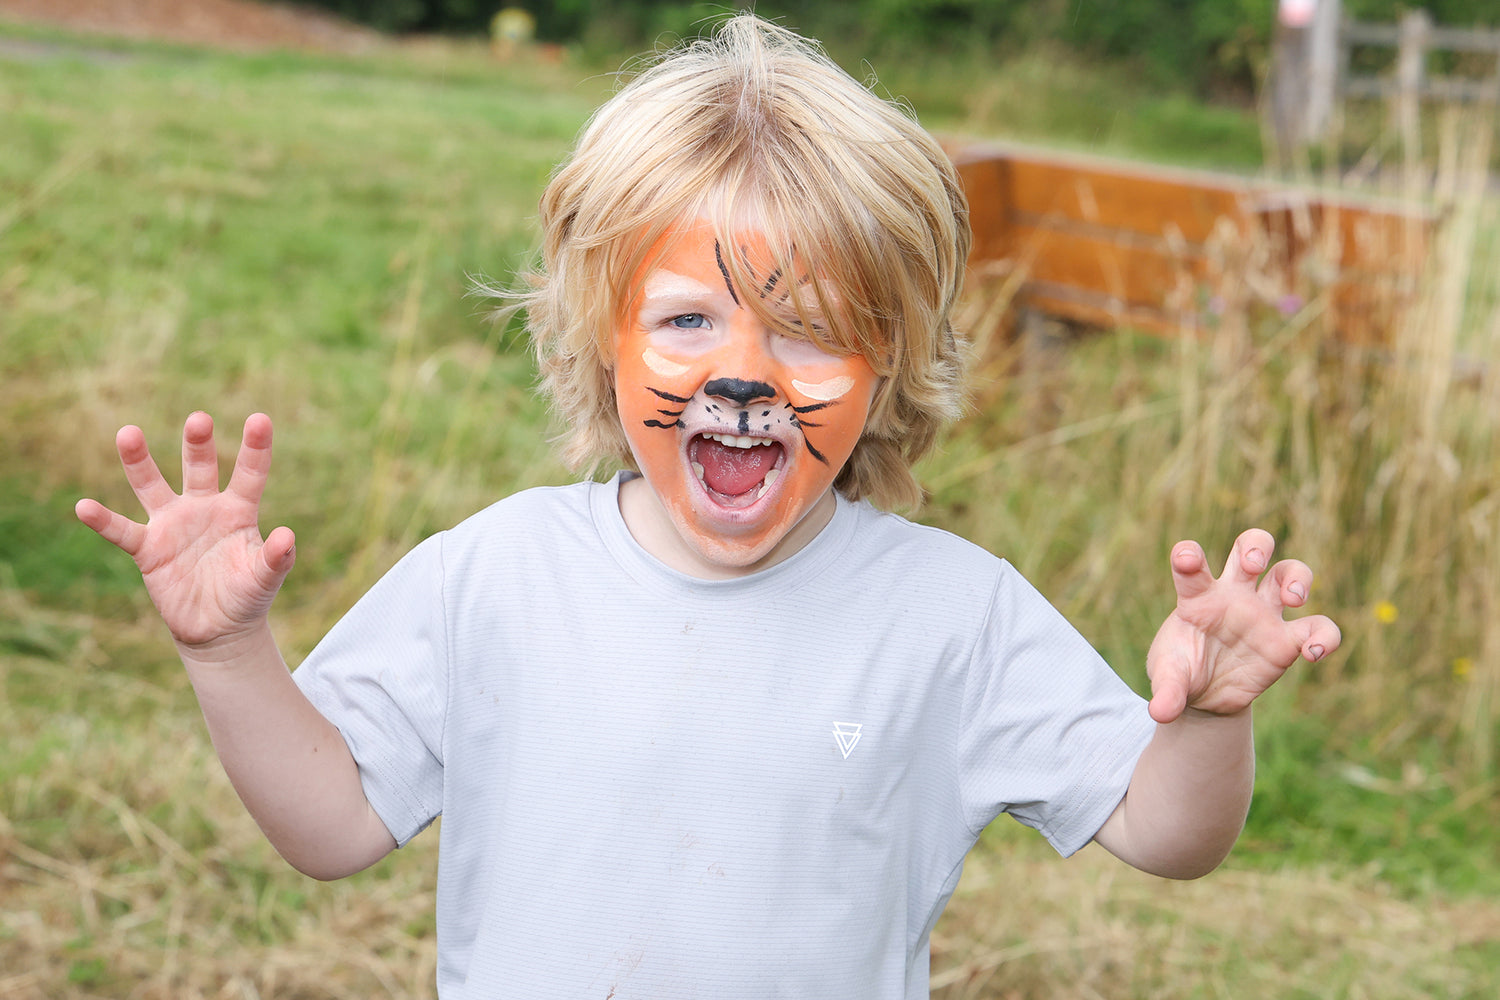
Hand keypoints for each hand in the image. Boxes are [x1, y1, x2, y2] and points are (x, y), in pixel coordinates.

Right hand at [76, 412, 294, 652]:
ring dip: (140, 462)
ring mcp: (173, 525)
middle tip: (199, 420)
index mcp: (238, 510)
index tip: (261, 419)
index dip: (255, 448)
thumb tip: (287, 536)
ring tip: (128, 433)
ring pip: (152, 487)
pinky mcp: (148, 550)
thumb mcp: (266, 578)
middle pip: (199, 468)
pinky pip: (123, 532)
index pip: (249, 474)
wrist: (218, 629)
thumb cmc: (247, 596)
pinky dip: (104, 521)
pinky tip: (83, 507)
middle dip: (198, 444)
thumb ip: (277, 558)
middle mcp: (204, 508)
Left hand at [1145, 528, 1339, 723]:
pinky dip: (1325, 636)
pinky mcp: (1287, 641)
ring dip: (1298, 577)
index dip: (1188, 556)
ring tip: (1292, 599)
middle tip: (1253, 564)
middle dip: (1255, 546)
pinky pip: (1318, 628)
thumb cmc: (1183, 672)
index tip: (1186, 558)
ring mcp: (1264, 614)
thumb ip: (1166, 691)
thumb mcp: (1168, 680)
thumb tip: (1162, 713)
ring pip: (1289, 572)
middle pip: (1251, 547)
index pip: (1192, 566)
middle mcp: (1233, 596)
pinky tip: (1314, 652)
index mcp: (1197, 597)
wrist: (1205, 696)